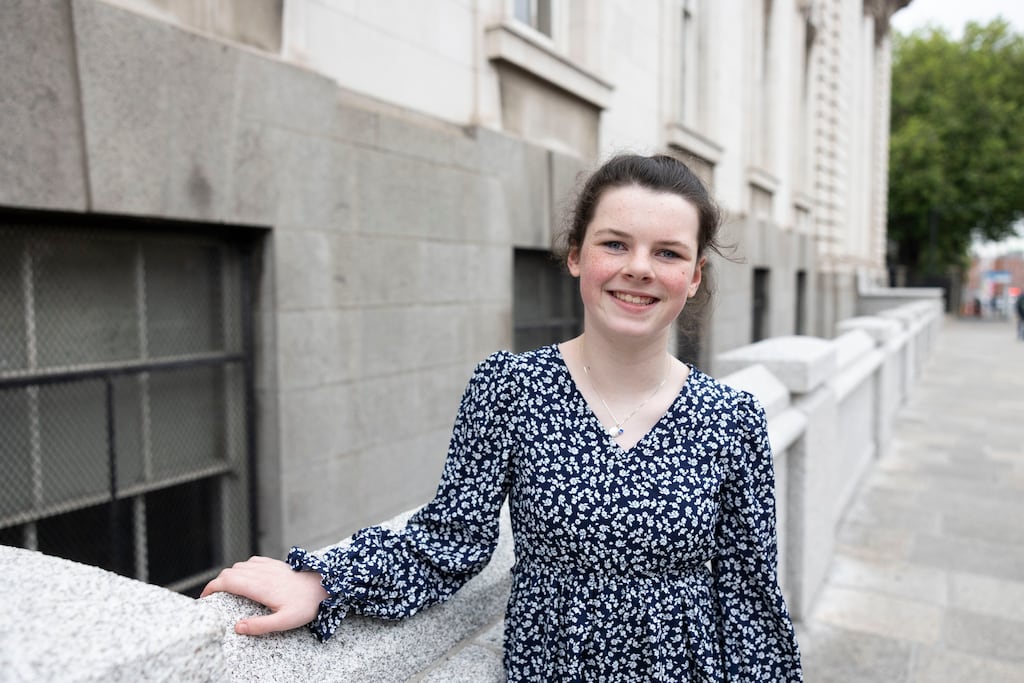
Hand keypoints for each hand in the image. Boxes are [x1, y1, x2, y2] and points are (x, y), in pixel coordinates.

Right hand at [200, 556, 328, 635]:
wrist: (324, 586)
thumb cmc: (305, 605)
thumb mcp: (284, 621)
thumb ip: (260, 625)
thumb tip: (237, 627)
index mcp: (260, 586)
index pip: (227, 581)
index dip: (211, 588)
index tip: (204, 598)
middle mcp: (261, 572)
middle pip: (229, 572)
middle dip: (217, 584)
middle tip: (213, 598)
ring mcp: (268, 565)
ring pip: (239, 566)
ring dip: (229, 576)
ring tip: (227, 592)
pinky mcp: (274, 563)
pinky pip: (251, 562)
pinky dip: (242, 569)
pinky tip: (246, 579)